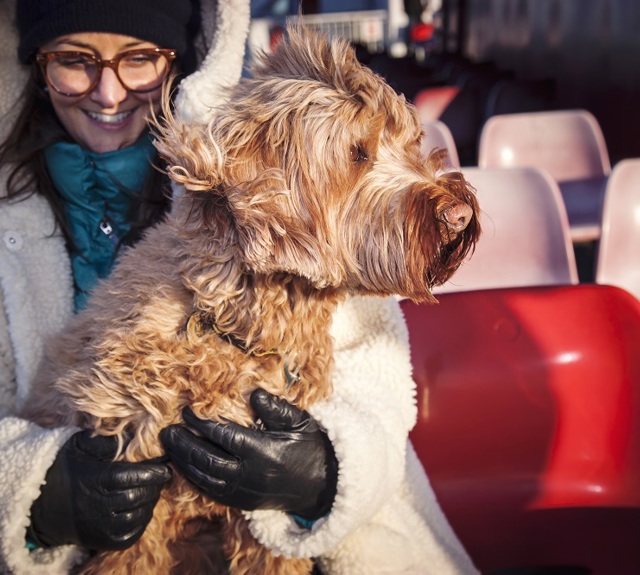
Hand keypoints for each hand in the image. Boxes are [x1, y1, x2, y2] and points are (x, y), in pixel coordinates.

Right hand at [29, 430, 170, 549]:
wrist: (42, 505)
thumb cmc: (65, 469)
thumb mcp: (80, 446)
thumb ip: (105, 441)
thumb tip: (131, 438)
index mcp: (97, 480)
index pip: (135, 476)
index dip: (154, 472)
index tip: (166, 465)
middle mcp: (101, 506)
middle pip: (140, 495)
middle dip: (155, 485)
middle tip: (161, 475)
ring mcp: (103, 527)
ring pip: (141, 514)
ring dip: (150, 501)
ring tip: (151, 489)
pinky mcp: (106, 541)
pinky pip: (134, 531)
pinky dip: (143, 518)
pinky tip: (142, 506)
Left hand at [160, 389, 337, 519]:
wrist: (323, 485)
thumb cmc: (311, 447)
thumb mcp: (300, 422)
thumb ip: (275, 408)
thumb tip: (253, 392)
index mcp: (264, 452)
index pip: (224, 436)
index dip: (202, 424)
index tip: (187, 411)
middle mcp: (250, 475)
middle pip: (208, 460)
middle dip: (184, 445)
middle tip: (167, 430)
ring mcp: (245, 492)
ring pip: (205, 479)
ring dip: (184, 463)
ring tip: (169, 447)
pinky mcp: (242, 502)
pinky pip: (211, 492)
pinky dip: (194, 480)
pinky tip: (183, 467)